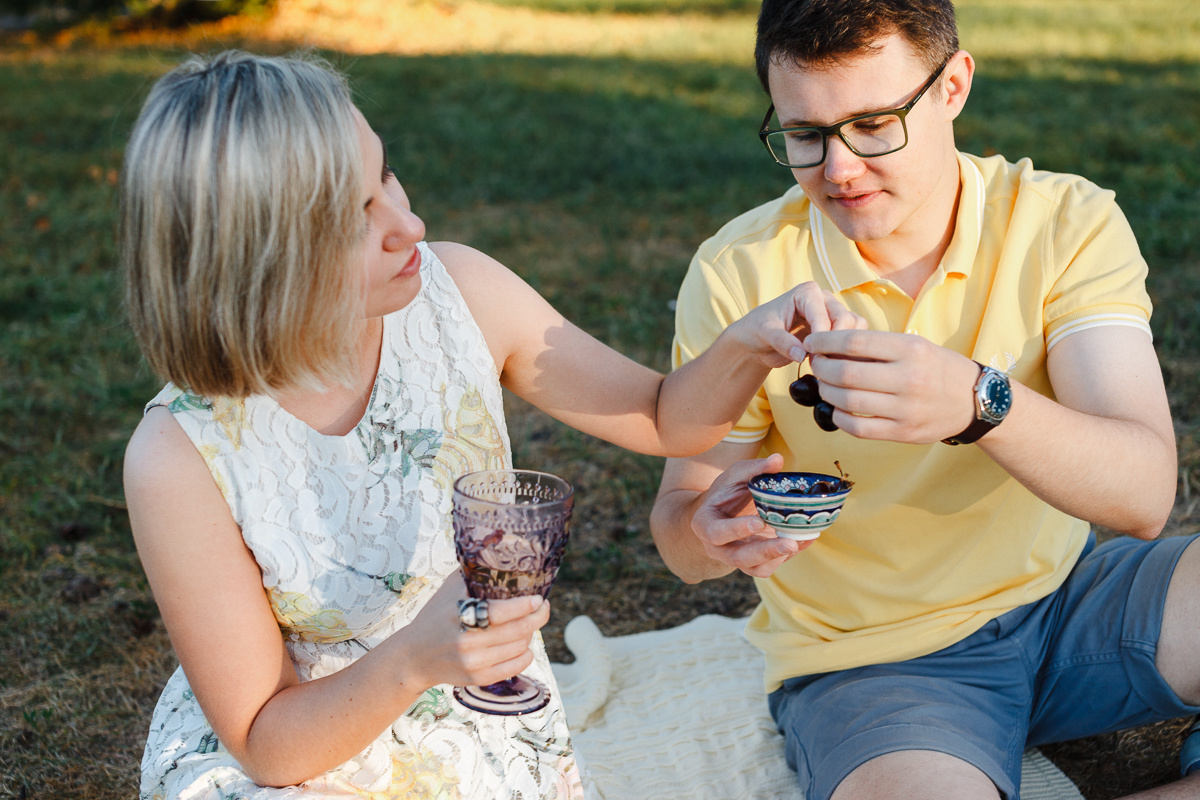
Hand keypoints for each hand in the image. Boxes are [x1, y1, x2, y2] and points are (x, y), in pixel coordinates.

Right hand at [399, 573, 551, 689]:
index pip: (501, 612)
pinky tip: (524, 645)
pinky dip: (526, 654)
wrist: (413, 656)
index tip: (538, 598)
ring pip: (519, 647)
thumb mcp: (449, 590)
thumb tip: (499, 547)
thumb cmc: (435, 616)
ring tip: (528, 623)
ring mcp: (473, 662)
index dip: (526, 605)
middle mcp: (466, 641)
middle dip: (538, 617)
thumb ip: (473, 573)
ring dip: (530, 634)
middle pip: (517, 630)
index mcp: (459, 614)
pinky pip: (515, 667)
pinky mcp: (477, 679)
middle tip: (543, 607)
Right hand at [689, 454, 813, 577]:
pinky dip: (788, 556)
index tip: (759, 522)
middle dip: (765, 552)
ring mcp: (735, 557)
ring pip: (754, 569)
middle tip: (790, 542)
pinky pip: (769, 567)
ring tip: (799, 542)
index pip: (715, 532)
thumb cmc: (727, 491)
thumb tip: (777, 459)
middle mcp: (717, 547)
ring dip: (778, 558)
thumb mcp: (735, 475)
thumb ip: (754, 469)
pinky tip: (803, 540)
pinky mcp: (753, 563)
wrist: (723, 511)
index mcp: (705, 524)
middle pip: (738, 557)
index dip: (736, 530)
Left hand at [729, 282, 866, 368]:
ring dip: (842, 348)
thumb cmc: (758, 330)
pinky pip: (852, 339)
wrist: (758, 341)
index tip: (810, 355)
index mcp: (807, 292)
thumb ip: (782, 342)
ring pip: (853, 329)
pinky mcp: (837, 330)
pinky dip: (846, 352)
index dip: (820, 337)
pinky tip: (831, 364)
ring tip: (824, 363)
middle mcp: (825, 299)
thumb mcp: (764, 334)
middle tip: (819, 362)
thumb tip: (801, 355)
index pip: (823, 314)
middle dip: (834, 343)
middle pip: (845, 319)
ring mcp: (833, 314)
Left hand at [804, 330, 981, 442]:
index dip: (825, 341)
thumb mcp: (915, 346)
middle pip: (846, 373)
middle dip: (821, 368)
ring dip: (826, 392)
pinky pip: (858, 428)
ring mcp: (906, 408)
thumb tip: (831, 346)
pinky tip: (837, 408)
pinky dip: (839, 417)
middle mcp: (909, 378)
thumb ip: (877, 346)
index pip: (854, 342)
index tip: (812, 342)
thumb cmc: (937, 368)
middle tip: (816, 365)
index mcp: (911, 349)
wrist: (975, 400)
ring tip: (824, 384)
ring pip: (848, 401)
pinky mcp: (903, 432)